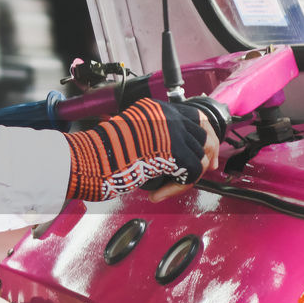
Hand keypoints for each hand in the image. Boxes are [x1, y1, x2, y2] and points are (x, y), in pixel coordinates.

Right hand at [63, 98, 216, 201]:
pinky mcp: (177, 153)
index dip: (202, 132)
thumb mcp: (128, 132)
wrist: (94, 158)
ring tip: (171, 186)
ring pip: (199, 156)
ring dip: (188, 175)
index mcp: (157, 109)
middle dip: (209, 152)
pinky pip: (191, 173)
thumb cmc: (102, 150)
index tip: (205, 148)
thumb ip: (149, 135)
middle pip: (203, 133)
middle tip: (208, 167)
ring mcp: (174, 133)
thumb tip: (166, 152)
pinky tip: (160, 193)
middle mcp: (169, 117)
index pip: (193, 115)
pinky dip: (178, 187)